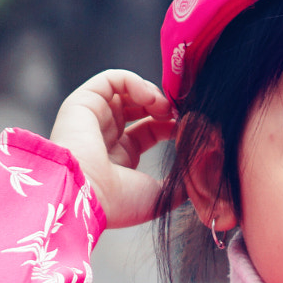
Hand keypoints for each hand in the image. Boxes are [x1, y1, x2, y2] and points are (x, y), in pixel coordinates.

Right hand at [49, 70, 177, 228]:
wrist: (84, 197)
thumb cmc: (118, 202)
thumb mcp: (160, 196)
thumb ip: (181, 183)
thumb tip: (200, 171)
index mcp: (120, 159)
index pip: (151, 131)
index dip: (172, 125)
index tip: (188, 129)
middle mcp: (105, 136)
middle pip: (138, 109)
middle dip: (163, 107)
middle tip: (179, 115)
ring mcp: (93, 119)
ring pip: (125, 91)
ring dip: (151, 94)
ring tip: (165, 107)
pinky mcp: (82, 103)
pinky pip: (111, 79)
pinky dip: (135, 82)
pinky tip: (151, 98)